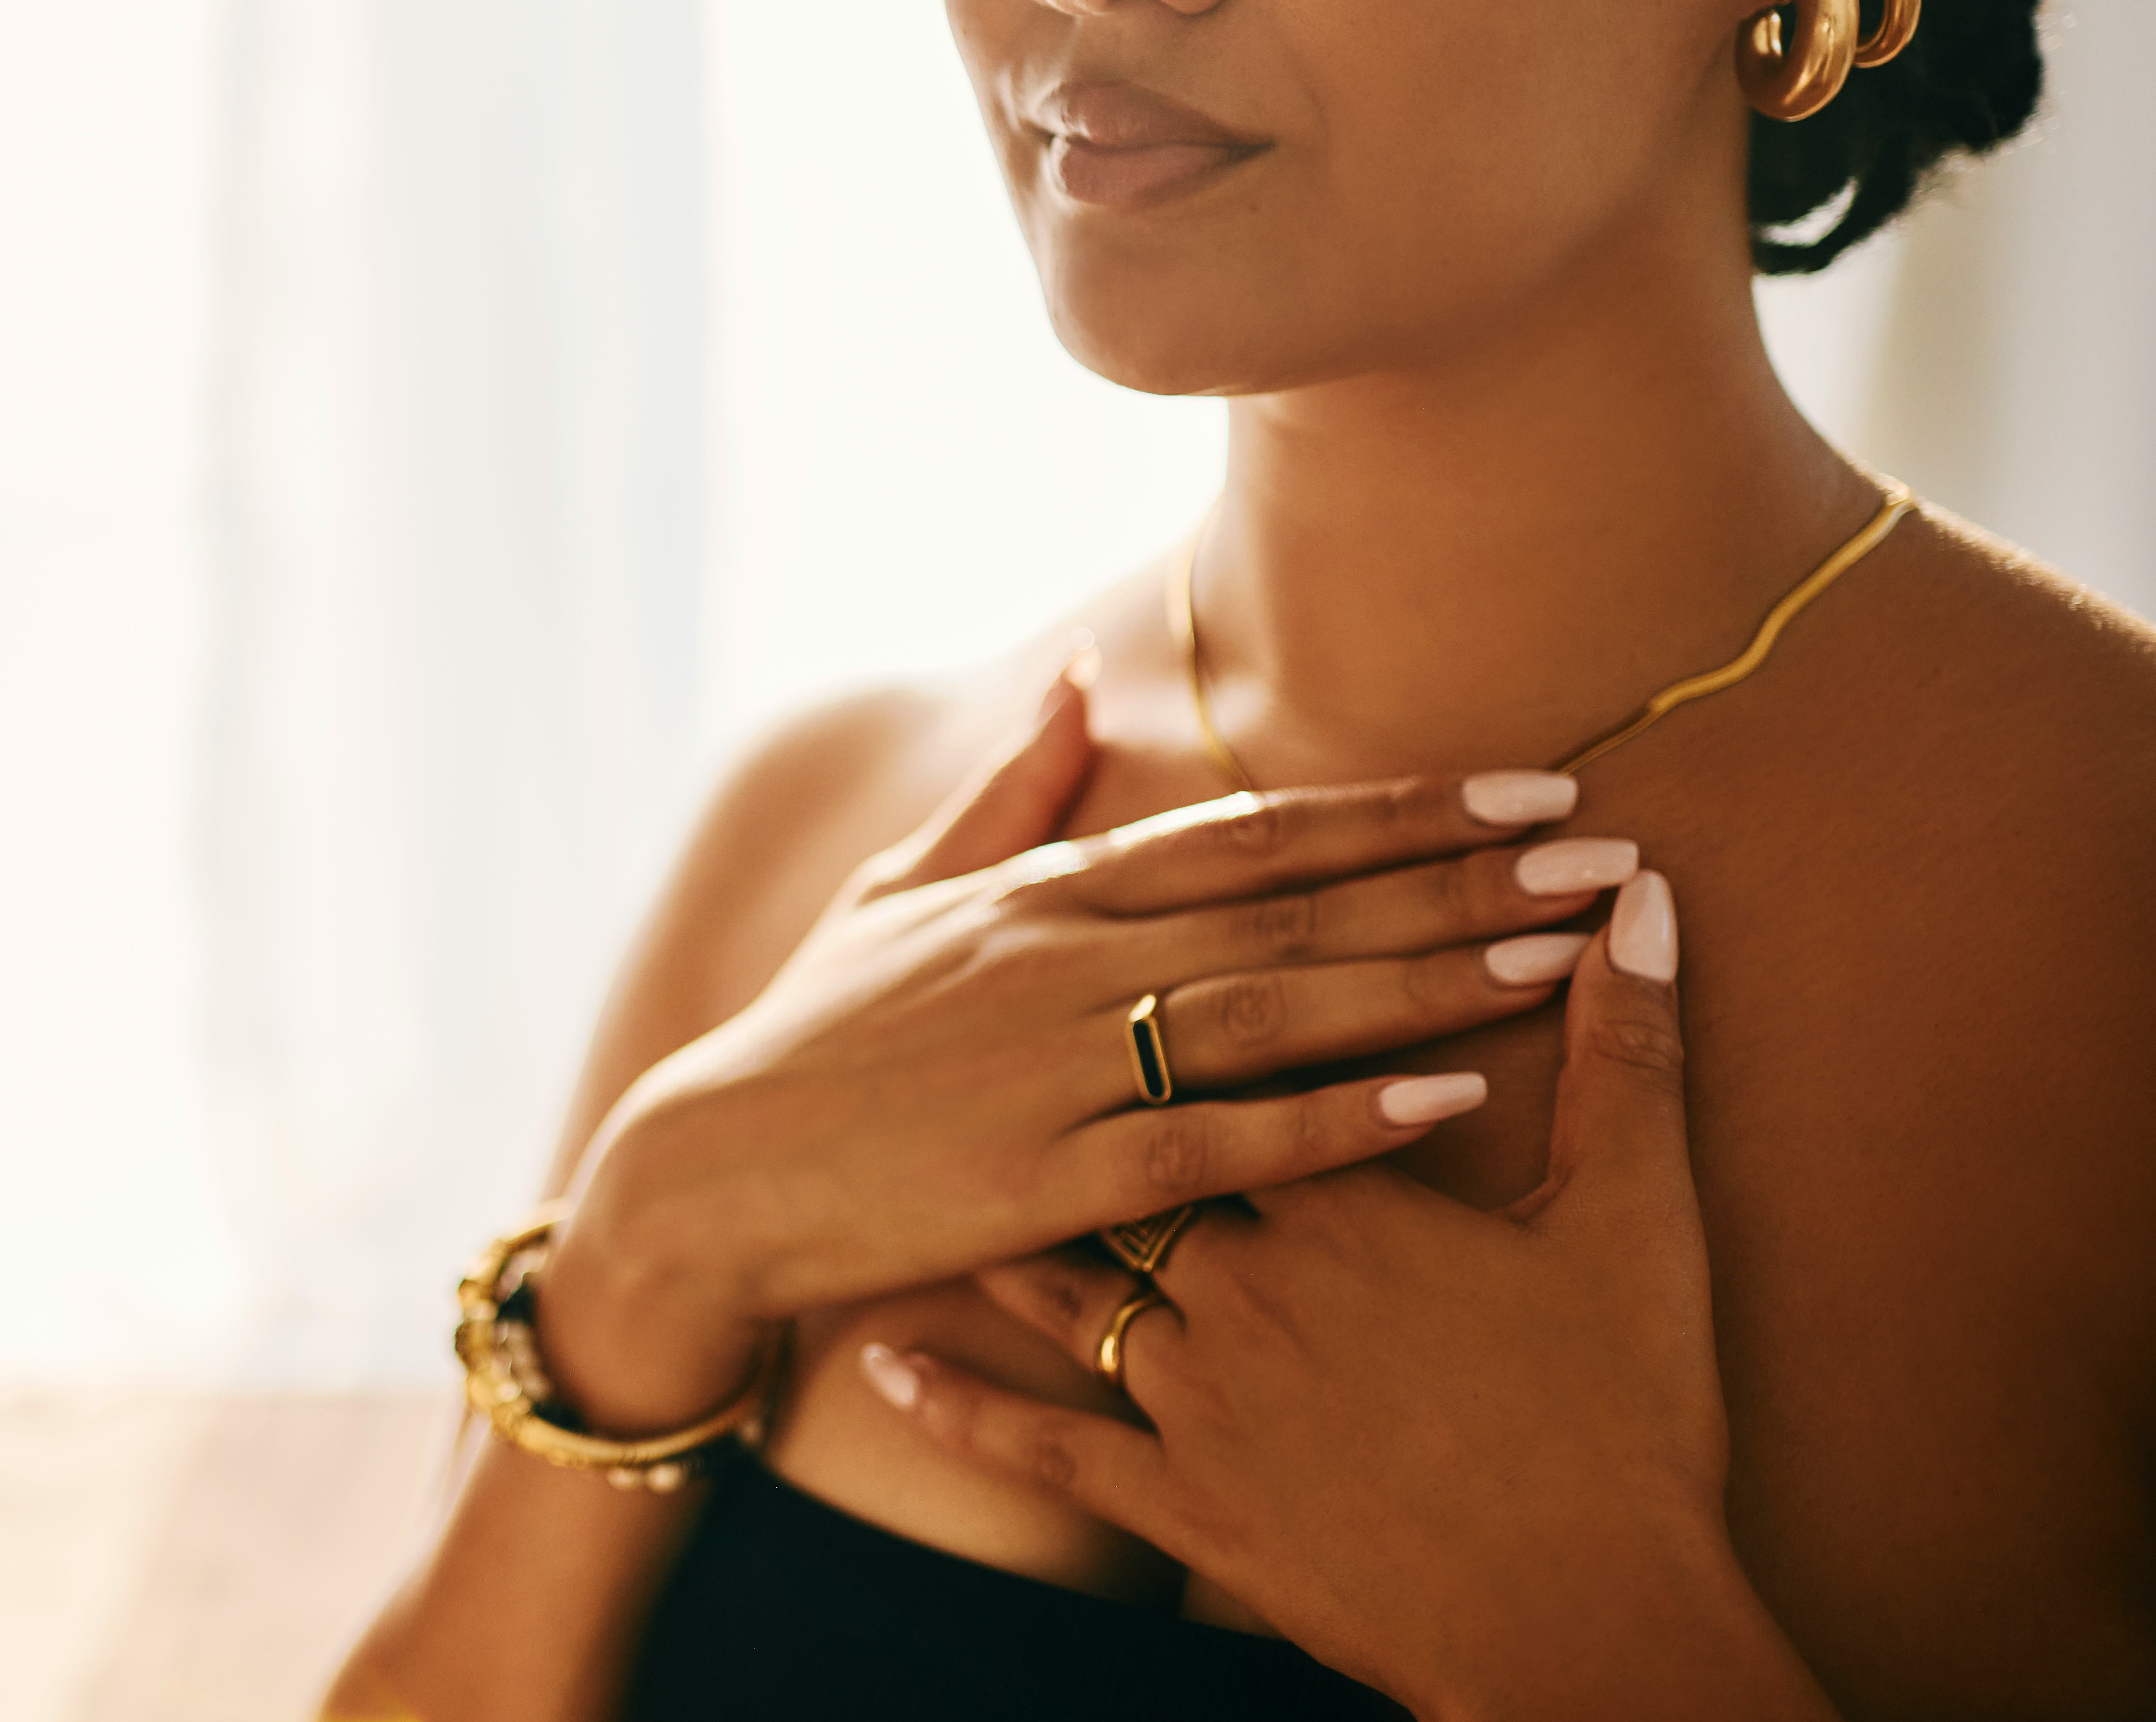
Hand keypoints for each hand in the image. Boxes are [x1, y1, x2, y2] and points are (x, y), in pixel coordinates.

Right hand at [536, 660, 1640, 1429]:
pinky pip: (1224, 1142)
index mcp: (1051, 893)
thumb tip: (1077, 685)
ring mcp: (1063, 1063)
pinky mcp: (1050, 1172)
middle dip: (1461, 879)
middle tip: (1602, 852)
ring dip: (1432, 976)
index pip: (1259, 831)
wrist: (707, 1170)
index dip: (1401, 808)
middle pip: (1302, 903)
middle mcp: (1073, 958)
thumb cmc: (814, 1036)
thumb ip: (1004, 794)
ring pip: (1284, 1005)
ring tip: (1566, 957)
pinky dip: (1338, 1120)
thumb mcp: (898, 893)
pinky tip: (1446, 1098)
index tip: (1526, 787)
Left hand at [860, 873, 1838, 1719]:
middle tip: (1016, 1034)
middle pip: (1143, 1153)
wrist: (1589, 1622)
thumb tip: (1643, 905)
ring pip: (1068, 1277)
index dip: (1241, 994)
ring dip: (1005, 1221)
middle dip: (1097, 1092)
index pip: (1263, 1055)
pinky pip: (1041, 1445)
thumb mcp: (1639, 1224)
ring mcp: (1200, 1396)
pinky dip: (958, 1405)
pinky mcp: (1181, 1502)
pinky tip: (886, 1362)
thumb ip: (1629, 1056)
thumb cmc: (1626, 1423)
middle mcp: (1247, 1282)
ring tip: (933, 1168)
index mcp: (1345, 1203)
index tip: (1181, 940)